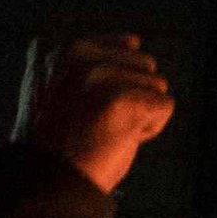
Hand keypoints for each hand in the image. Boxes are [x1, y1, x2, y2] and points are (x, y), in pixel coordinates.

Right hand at [16, 35, 172, 193]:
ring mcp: (101, 74)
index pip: (127, 47)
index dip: (121, 85)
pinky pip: (165, 106)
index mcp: (66, 48)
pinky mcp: (123, 98)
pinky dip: (151, 128)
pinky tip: (119, 137)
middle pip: (146, 66)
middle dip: (136, 97)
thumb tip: (134, 39)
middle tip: (100, 121)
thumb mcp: (70, 87)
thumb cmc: (64, 140)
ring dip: (142, 114)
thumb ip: (98, 62)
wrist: (51, 178)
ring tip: (106, 129)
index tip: (93, 105)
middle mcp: (80, 53)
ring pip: (158, 86)